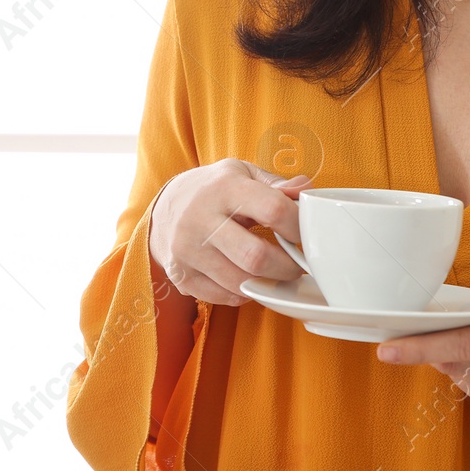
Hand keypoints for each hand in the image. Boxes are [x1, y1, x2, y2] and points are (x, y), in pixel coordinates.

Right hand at [149, 160, 312, 305]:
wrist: (163, 207)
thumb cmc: (213, 189)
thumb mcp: (241, 173)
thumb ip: (276, 183)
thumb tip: (306, 190)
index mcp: (224, 188)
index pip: (273, 210)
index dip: (297, 226)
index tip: (303, 234)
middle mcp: (201, 219)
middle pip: (256, 257)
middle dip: (287, 267)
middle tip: (296, 264)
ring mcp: (187, 250)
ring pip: (241, 283)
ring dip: (267, 283)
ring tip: (274, 271)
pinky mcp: (181, 275)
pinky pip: (225, 297)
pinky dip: (244, 292)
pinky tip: (247, 277)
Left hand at [374, 257, 469, 409]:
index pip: (467, 343)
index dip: (423, 346)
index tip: (387, 349)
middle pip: (457, 360)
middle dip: (425, 346)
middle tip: (399, 333)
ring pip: (458, 373)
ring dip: (442, 353)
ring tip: (445, 331)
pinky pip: (466, 384)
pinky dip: (456, 365)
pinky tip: (463, 349)